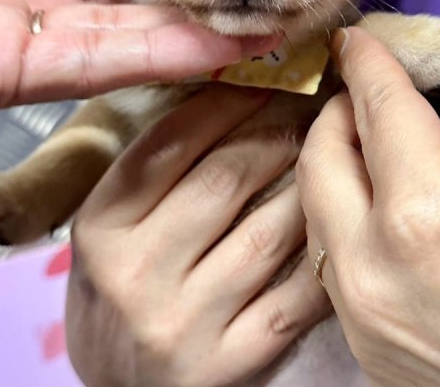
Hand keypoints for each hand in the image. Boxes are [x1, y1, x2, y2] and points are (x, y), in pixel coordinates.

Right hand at [66, 86, 328, 386]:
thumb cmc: (116, 288)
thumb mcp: (110, 225)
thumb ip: (153, 169)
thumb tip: (225, 92)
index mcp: (101, 225)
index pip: (171, 142)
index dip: (227, 102)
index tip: (264, 80)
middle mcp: (135, 274)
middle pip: (227, 178)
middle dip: (277, 133)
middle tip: (306, 110)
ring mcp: (183, 322)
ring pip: (269, 232)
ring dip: (309, 183)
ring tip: (327, 154)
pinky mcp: (228, 363)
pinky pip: (294, 295)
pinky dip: (321, 251)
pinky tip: (338, 222)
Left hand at [297, 27, 439, 386]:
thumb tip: (430, 130)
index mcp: (428, 212)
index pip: (378, 109)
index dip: (365, 63)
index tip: (353, 40)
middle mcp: (377, 268)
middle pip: (320, 158)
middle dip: (337, 112)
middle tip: (362, 95)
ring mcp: (366, 317)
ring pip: (315, 212)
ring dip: (335, 167)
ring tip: (369, 148)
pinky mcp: (370, 351)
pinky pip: (334, 264)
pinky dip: (346, 222)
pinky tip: (380, 211)